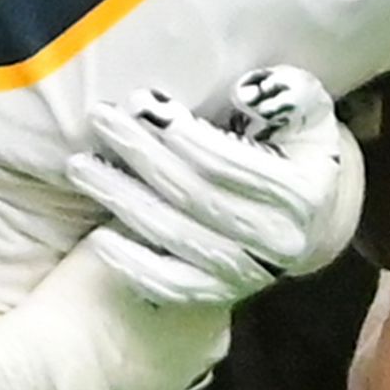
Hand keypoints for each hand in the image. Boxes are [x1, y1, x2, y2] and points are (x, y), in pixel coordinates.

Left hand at [71, 68, 363, 308]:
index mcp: (302, 195)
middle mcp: (278, 242)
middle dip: (143, 155)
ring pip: (175, 237)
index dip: (186, 135)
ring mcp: (247, 274)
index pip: (232, 165)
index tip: (143, 102)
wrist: (308, 220)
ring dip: (123, 201)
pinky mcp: (220, 296)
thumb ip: (287, 95)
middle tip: (101, 120)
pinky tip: (99, 238)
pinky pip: (170, 286)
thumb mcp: (308, 114)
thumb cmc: (296, 152)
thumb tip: (245, 94)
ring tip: (81, 167)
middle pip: (195, 197)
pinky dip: (134, 265)